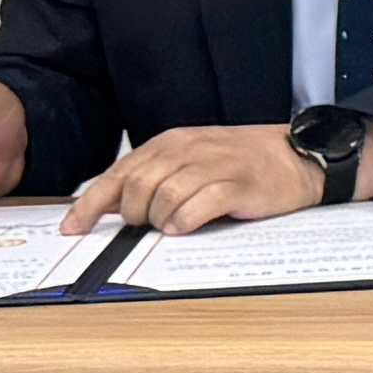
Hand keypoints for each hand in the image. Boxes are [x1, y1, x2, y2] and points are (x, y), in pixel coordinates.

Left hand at [74, 119, 372, 235]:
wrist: (299, 155)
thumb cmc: (244, 163)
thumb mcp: (194, 161)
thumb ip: (156, 178)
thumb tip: (113, 207)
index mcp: (172, 143)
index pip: (119, 173)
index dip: (91, 204)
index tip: (72, 228)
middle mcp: (189, 149)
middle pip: (137, 186)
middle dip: (131, 215)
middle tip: (143, 228)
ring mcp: (215, 165)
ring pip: (164, 196)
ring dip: (159, 220)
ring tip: (172, 227)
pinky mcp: (240, 185)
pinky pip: (200, 204)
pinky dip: (186, 221)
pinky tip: (187, 228)